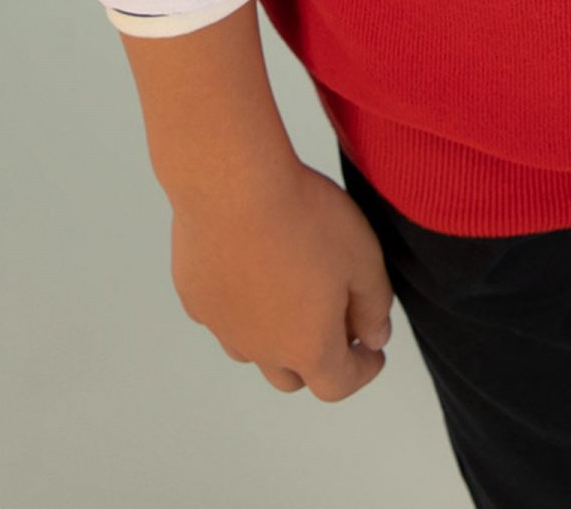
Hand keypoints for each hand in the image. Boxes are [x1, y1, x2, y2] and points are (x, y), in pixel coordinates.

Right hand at [168, 157, 394, 400]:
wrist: (233, 185)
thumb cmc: (303, 218)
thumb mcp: (363, 257)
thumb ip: (374, 304)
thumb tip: (375, 336)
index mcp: (308, 346)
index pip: (338, 384)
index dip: (362, 371)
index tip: (372, 354)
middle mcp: (261, 348)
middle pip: (292, 377)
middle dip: (318, 359)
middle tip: (335, 325)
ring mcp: (223, 325)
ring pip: (252, 349)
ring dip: (276, 337)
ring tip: (291, 298)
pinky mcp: (195, 297)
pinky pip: (223, 315)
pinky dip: (241, 306)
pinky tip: (249, 271)